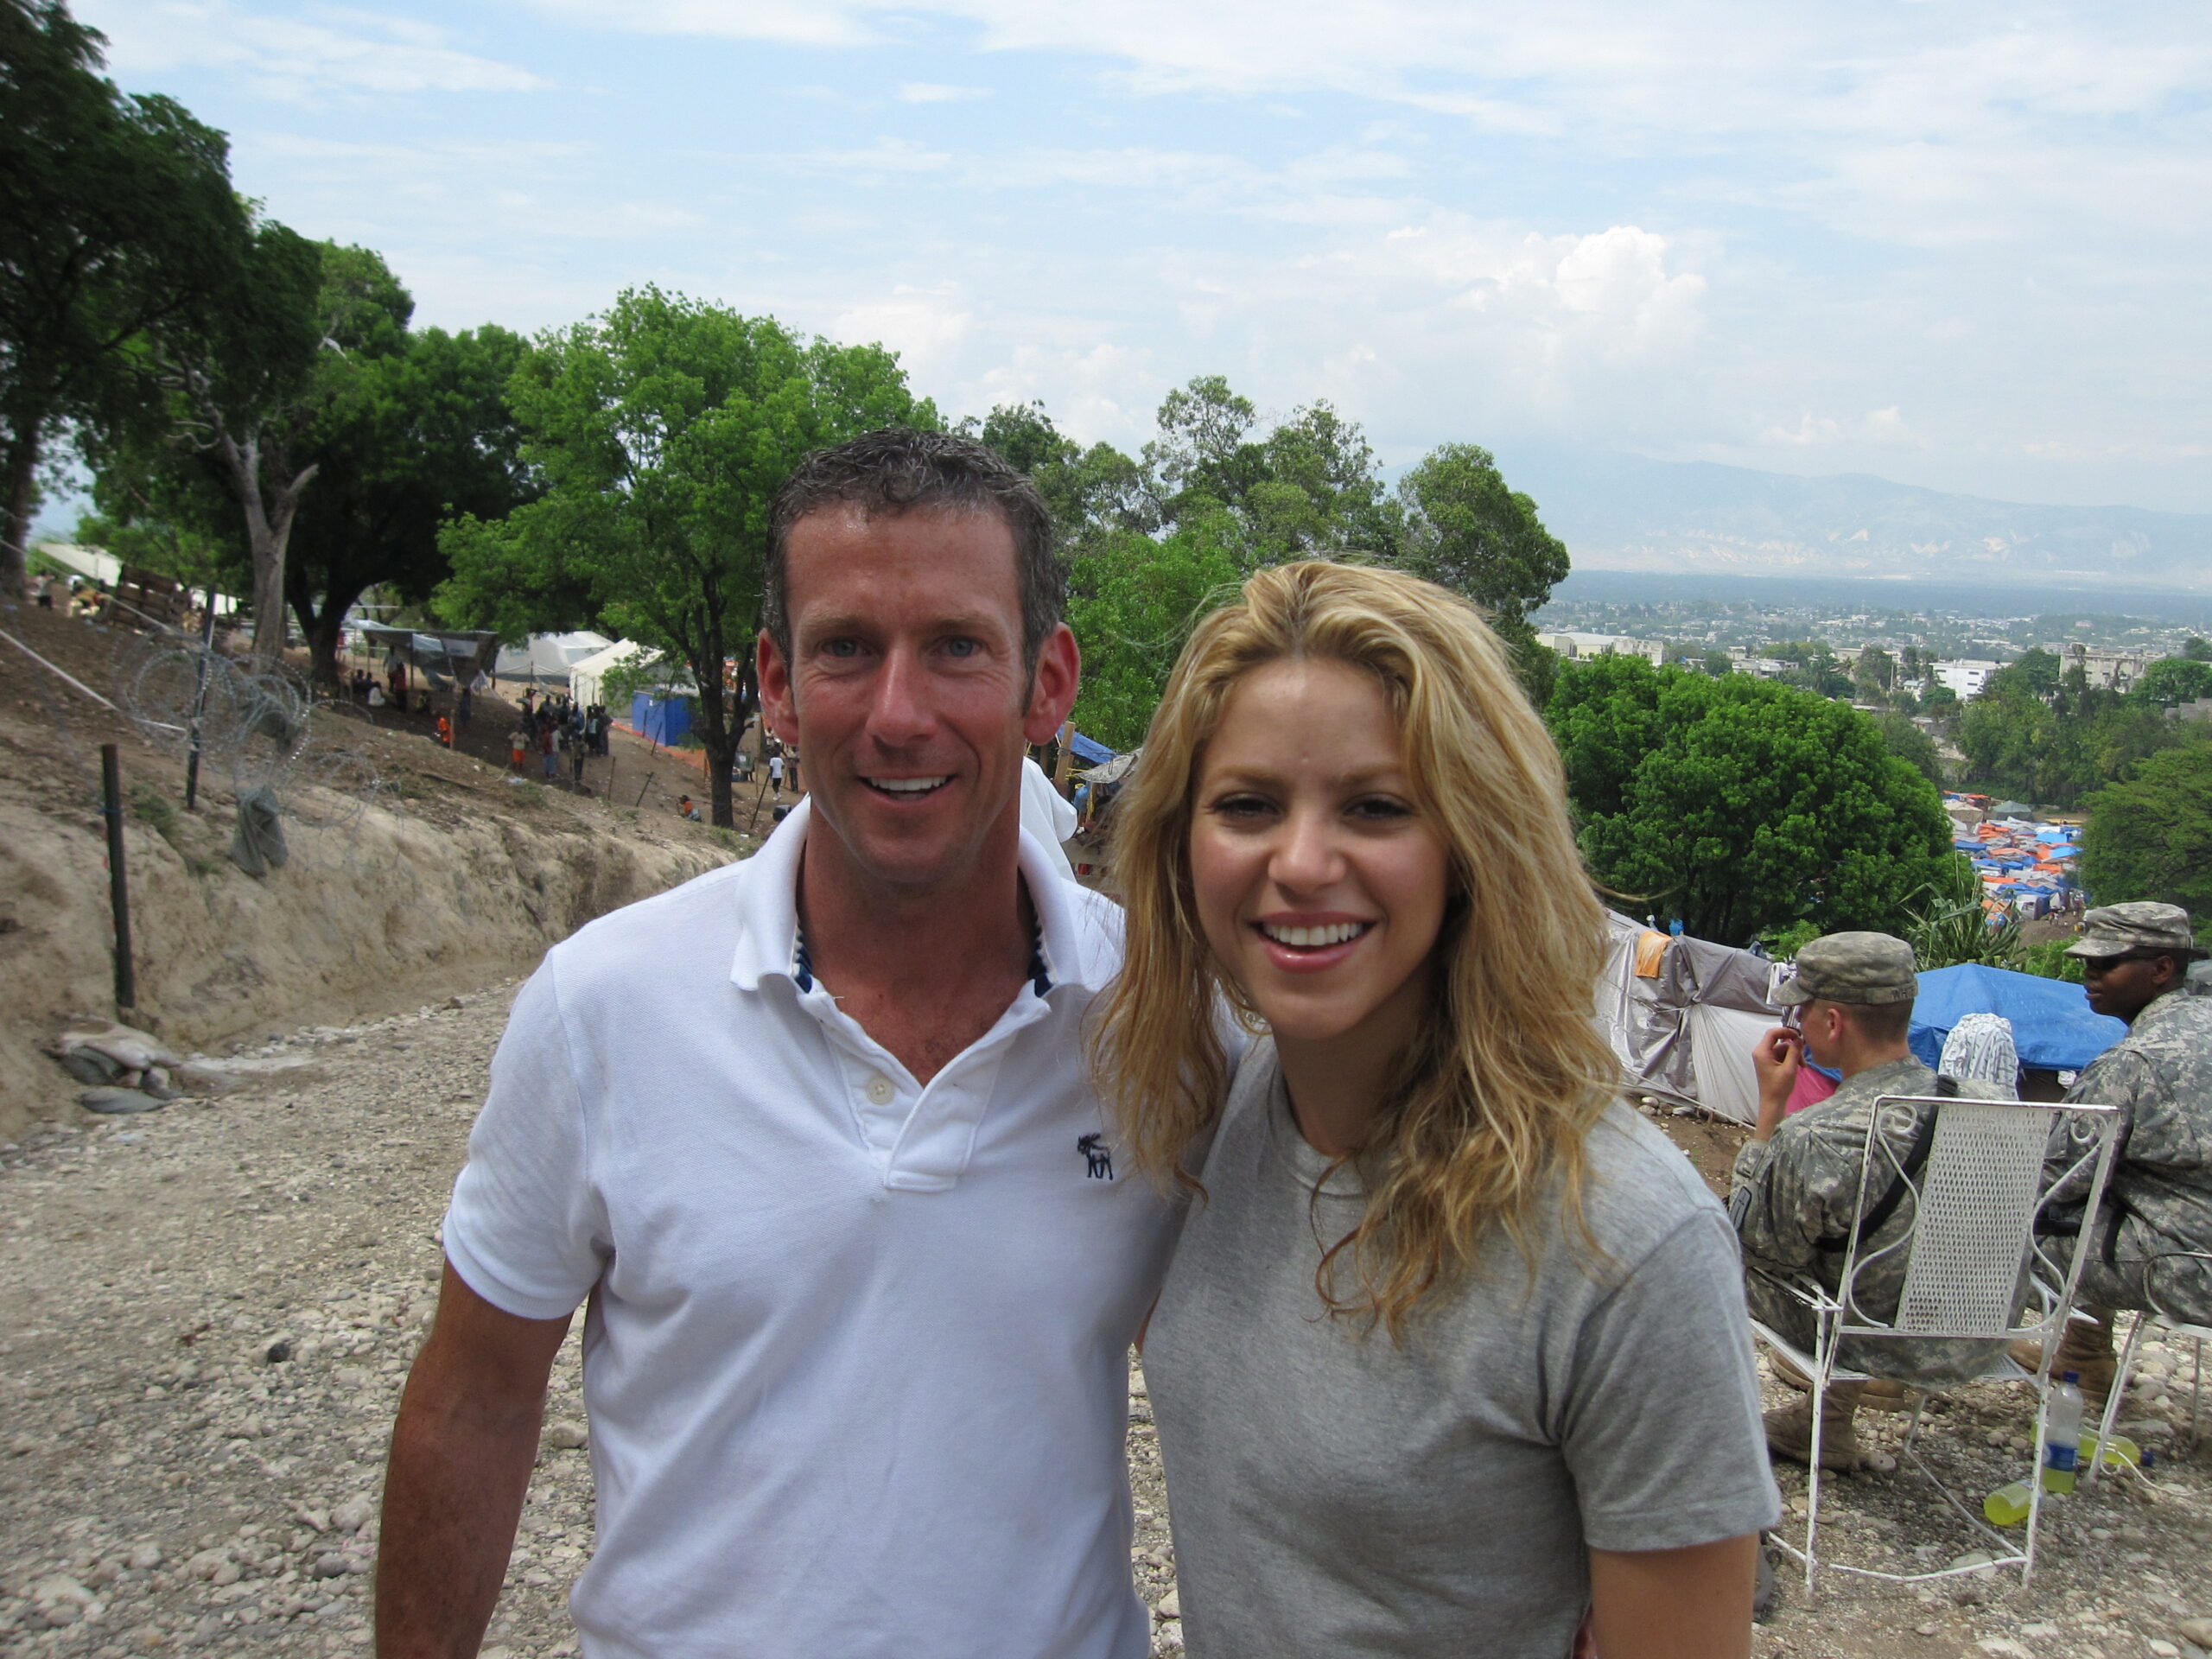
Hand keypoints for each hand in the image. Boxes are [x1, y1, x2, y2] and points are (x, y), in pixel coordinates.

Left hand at [1750, 1026, 1801, 1140]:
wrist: (1773, 1103)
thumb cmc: (1779, 1087)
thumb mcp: (1790, 1068)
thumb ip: (1794, 1051)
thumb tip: (1799, 1039)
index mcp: (1762, 1051)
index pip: (1772, 1033)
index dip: (1786, 1031)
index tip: (1799, 1035)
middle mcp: (1761, 1052)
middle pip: (1779, 1041)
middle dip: (1793, 1048)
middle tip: (1803, 1056)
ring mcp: (1765, 1058)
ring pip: (1783, 1049)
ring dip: (1794, 1055)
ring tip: (1802, 1067)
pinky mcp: (1770, 1063)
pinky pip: (1782, 1056)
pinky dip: (1790, 1060)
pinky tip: (1798, 1068)